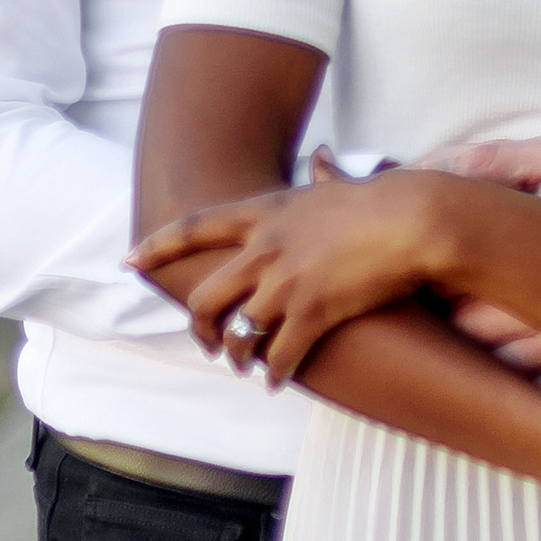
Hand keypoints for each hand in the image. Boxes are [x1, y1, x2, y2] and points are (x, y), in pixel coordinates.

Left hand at [129, 154, 457, 383]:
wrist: (412, 221)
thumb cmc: (380, 201)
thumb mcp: (338, 186)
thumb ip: (323, 176)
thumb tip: (322, 158)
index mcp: (265, 214)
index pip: (194, 228)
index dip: (157, 246)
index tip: (128, 261)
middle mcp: (264, 249)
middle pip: (207, 297)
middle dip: (202, 327)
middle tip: (209, 345)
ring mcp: (285, 282)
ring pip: (239, 334)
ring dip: (239, 357)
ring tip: (248, 368)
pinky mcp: (311, 312)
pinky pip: (281, 355)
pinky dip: (278, 374)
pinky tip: (280, 382)